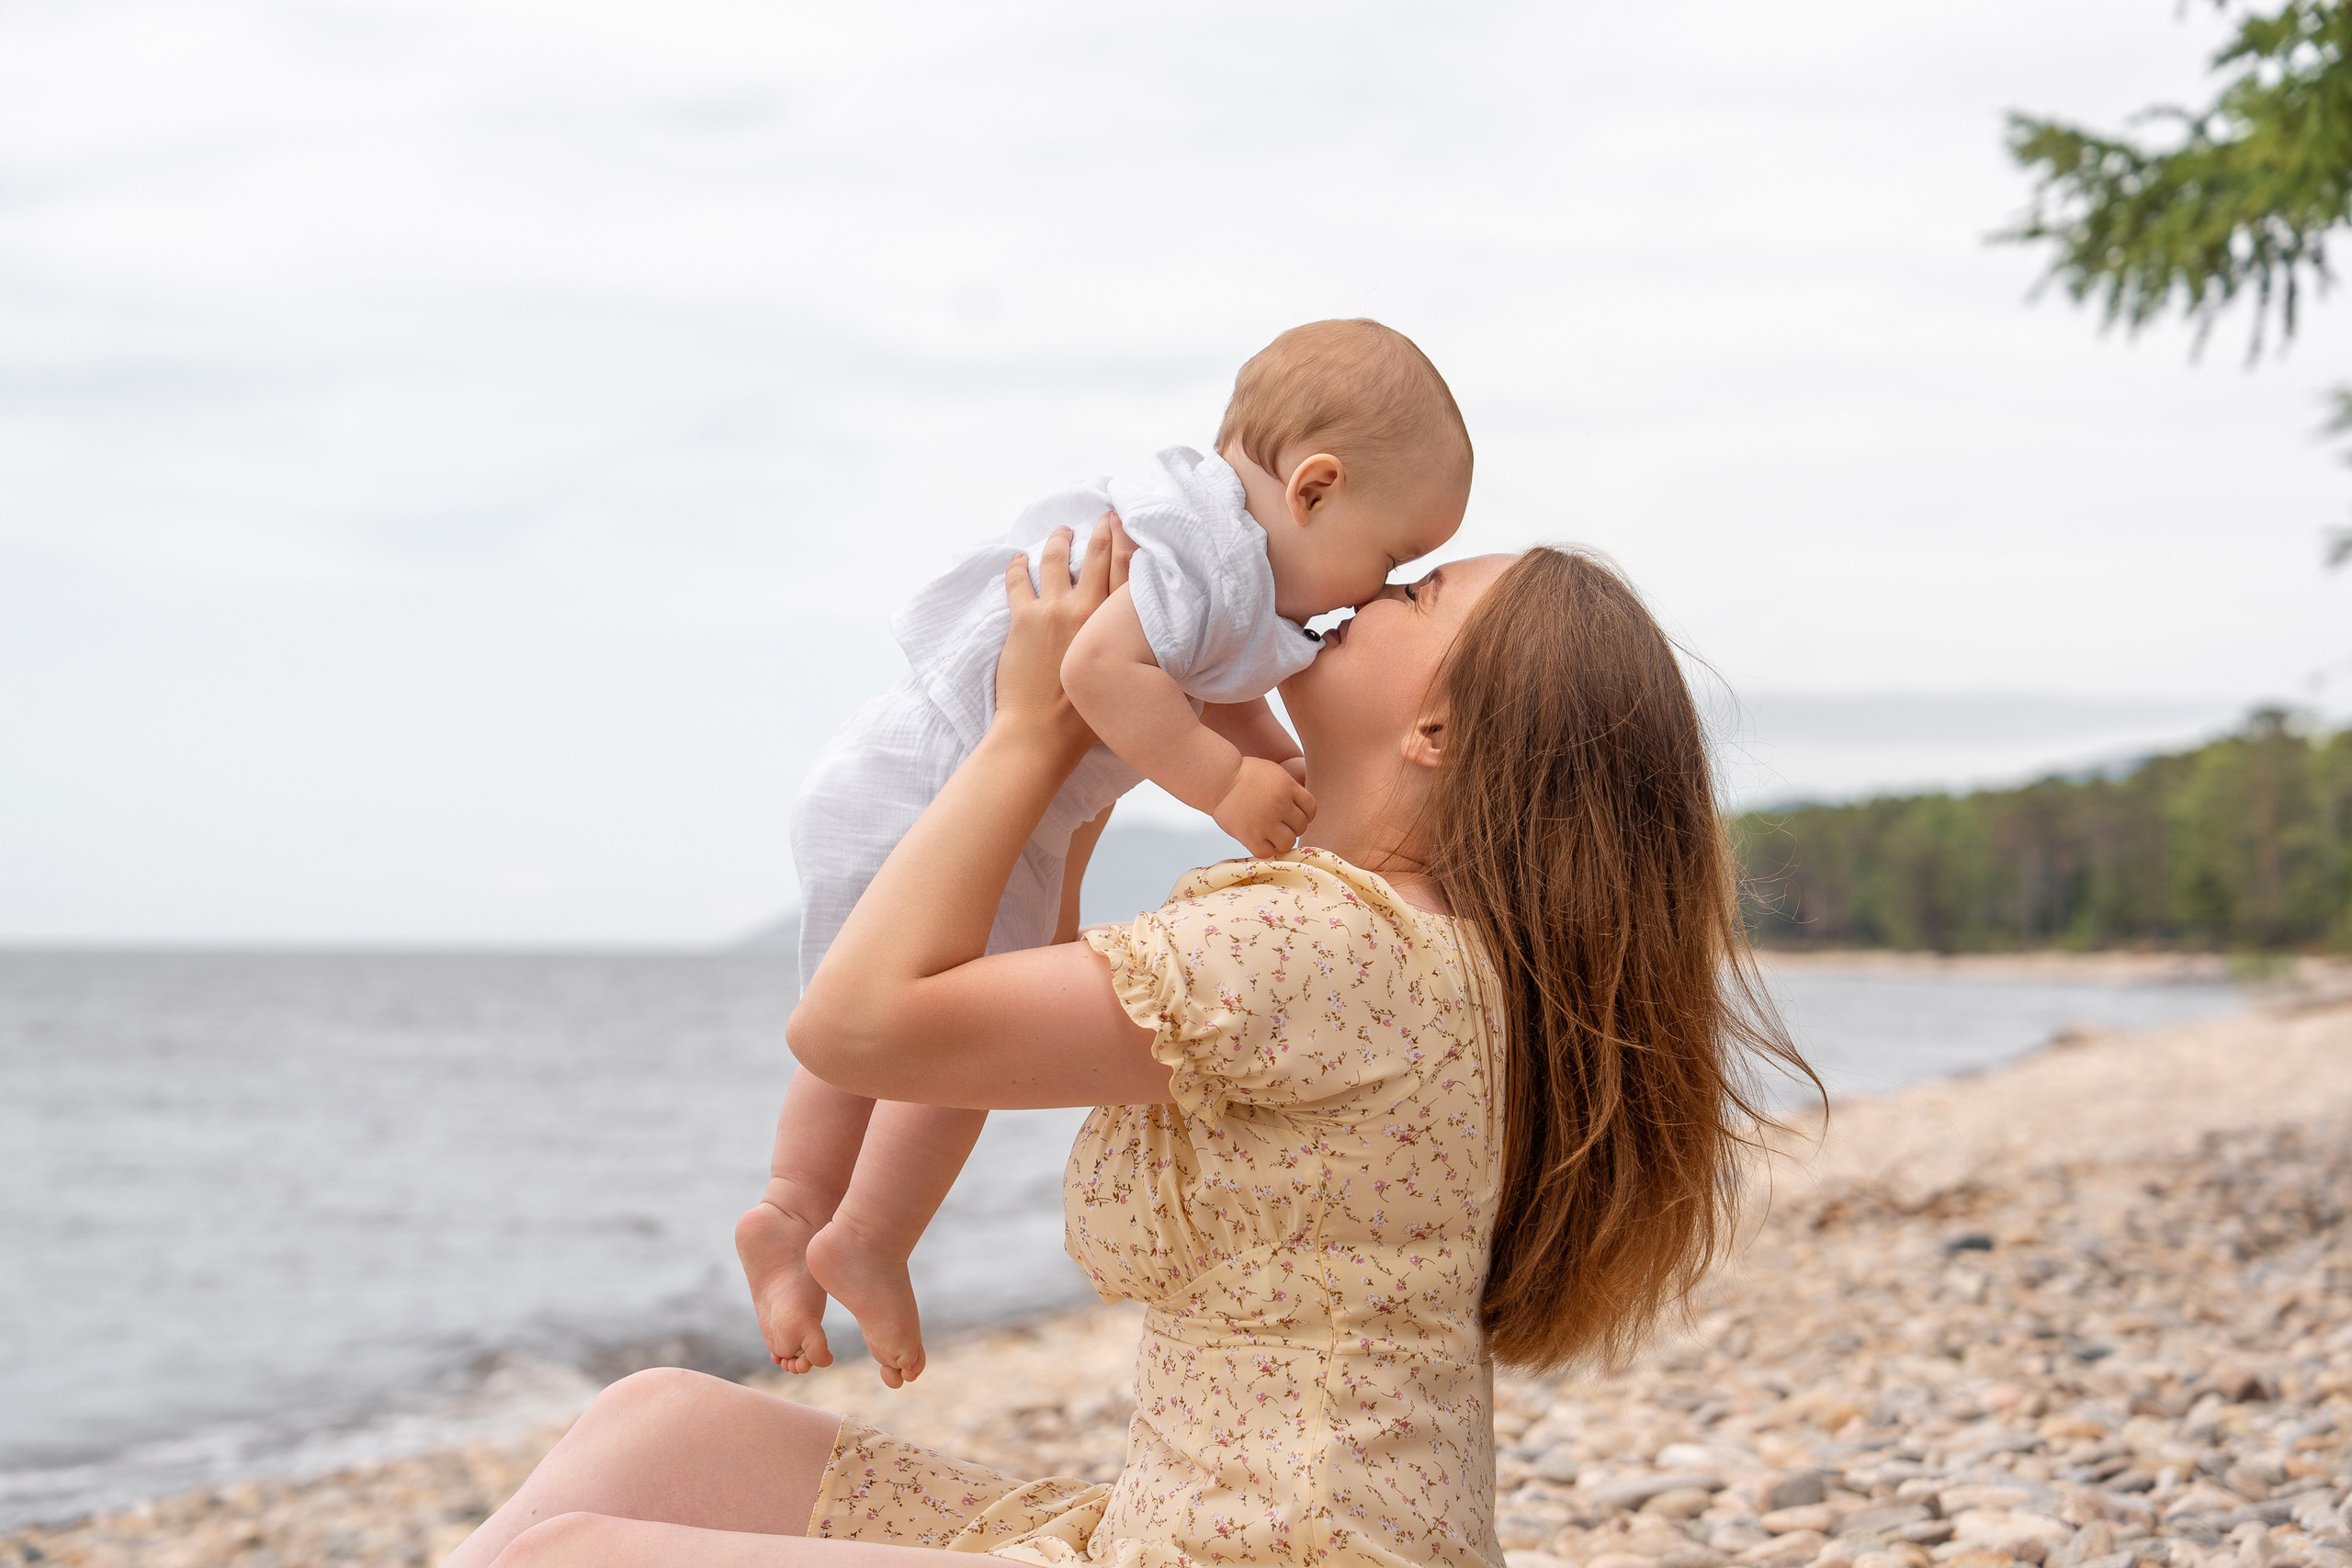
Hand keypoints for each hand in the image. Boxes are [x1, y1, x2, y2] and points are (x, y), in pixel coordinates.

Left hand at [995, 514, 1128, 759]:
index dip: (1130, 543)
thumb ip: (1139, 657)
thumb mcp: (1128, 683)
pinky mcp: (1024, 619)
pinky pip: (1018, 580)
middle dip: (1103, 531)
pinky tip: (1018, 558)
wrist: (1043, 734)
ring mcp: (1054, 611)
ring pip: (1056, 559)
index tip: (1130, 525)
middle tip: (1105, 518)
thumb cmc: (1086, 721)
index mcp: (1117, 627)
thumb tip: (1154, 649)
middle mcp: (1089, 611)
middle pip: (1099, 556)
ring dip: (1059, 541)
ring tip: (1062, 533)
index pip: (1129, 573)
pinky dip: (1017, 566)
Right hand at [1212, 755, 1315, 855]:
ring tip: (1270, 835)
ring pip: (1288, 842)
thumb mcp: (1273, 772)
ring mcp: (1265, 822)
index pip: (1311, 808)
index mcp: (1288, 787)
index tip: (1293, 816)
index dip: (1305, 814)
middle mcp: (1280, 805)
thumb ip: (1289, 788)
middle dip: (1292, 827)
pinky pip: (1267, 852)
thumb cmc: (1242, 774)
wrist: (1217, 779)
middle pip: (1301, 826)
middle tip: (1279, 825)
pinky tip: (1257, 840)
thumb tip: (1302, 807)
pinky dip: (1264, 849)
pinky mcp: (1250, 836)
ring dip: (1281, 840)